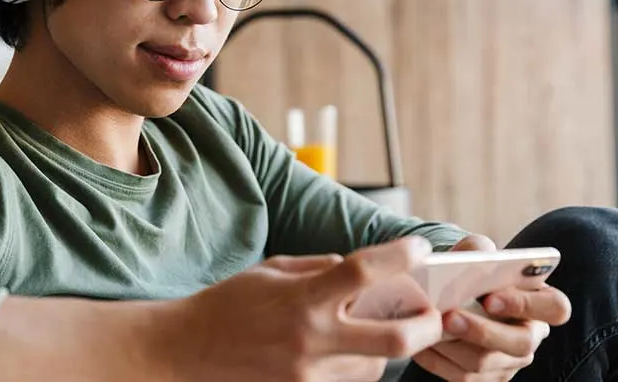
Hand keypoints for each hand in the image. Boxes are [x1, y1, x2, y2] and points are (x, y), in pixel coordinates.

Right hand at [163, 238, 443, 381]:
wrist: (184, 353)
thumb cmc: (226, 304)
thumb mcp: (270, 271)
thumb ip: (317, 268)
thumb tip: (356, 268)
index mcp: (302, 298)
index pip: (363, 272)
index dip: (399, 257)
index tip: (419, 248)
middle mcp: (311, 339)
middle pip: (394, 339)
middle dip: (425, 327)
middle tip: (433, 315)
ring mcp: (309, 375)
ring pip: (377, 368)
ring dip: (387, 349)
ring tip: (379, 331)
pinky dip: (358, 368)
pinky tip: (345, 352)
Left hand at [411, 235, 571, 380]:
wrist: (454, 295)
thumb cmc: (473, 270)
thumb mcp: (477, 253)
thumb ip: (478, 248)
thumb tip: (474, 254)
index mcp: (541, 301)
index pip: (556, 308)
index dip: (526, 304)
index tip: (490, 297)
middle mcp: (531, 335)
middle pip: (521, 343)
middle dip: (483, 331)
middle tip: (449, 316)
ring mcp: (510, 361)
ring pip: (487, 363)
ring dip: (453, 346)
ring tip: (428, 327)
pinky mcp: (486, 377)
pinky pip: (463, 377)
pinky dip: (437, 360)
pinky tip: (420, 342)